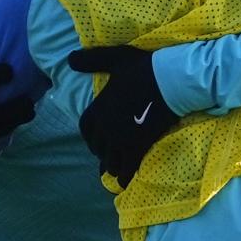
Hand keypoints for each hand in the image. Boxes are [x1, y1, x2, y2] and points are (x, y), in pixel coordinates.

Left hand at [68, 45, 178, 186]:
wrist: (171, 81)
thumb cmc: (144, 68)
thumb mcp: (116, 59)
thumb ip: (92, 60)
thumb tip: (69, 59)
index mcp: (99, 107)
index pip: (85, 128)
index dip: (89, 135)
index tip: (96, 138)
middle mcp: (106, 126)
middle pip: (97, 147)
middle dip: (101, 151)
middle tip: (109, 153)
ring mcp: (121, 139)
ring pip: (110, 161)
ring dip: (112, 165)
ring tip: (118, 167)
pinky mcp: (138, 147)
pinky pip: (127, 168)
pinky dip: (124, 177)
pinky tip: (126, 181)